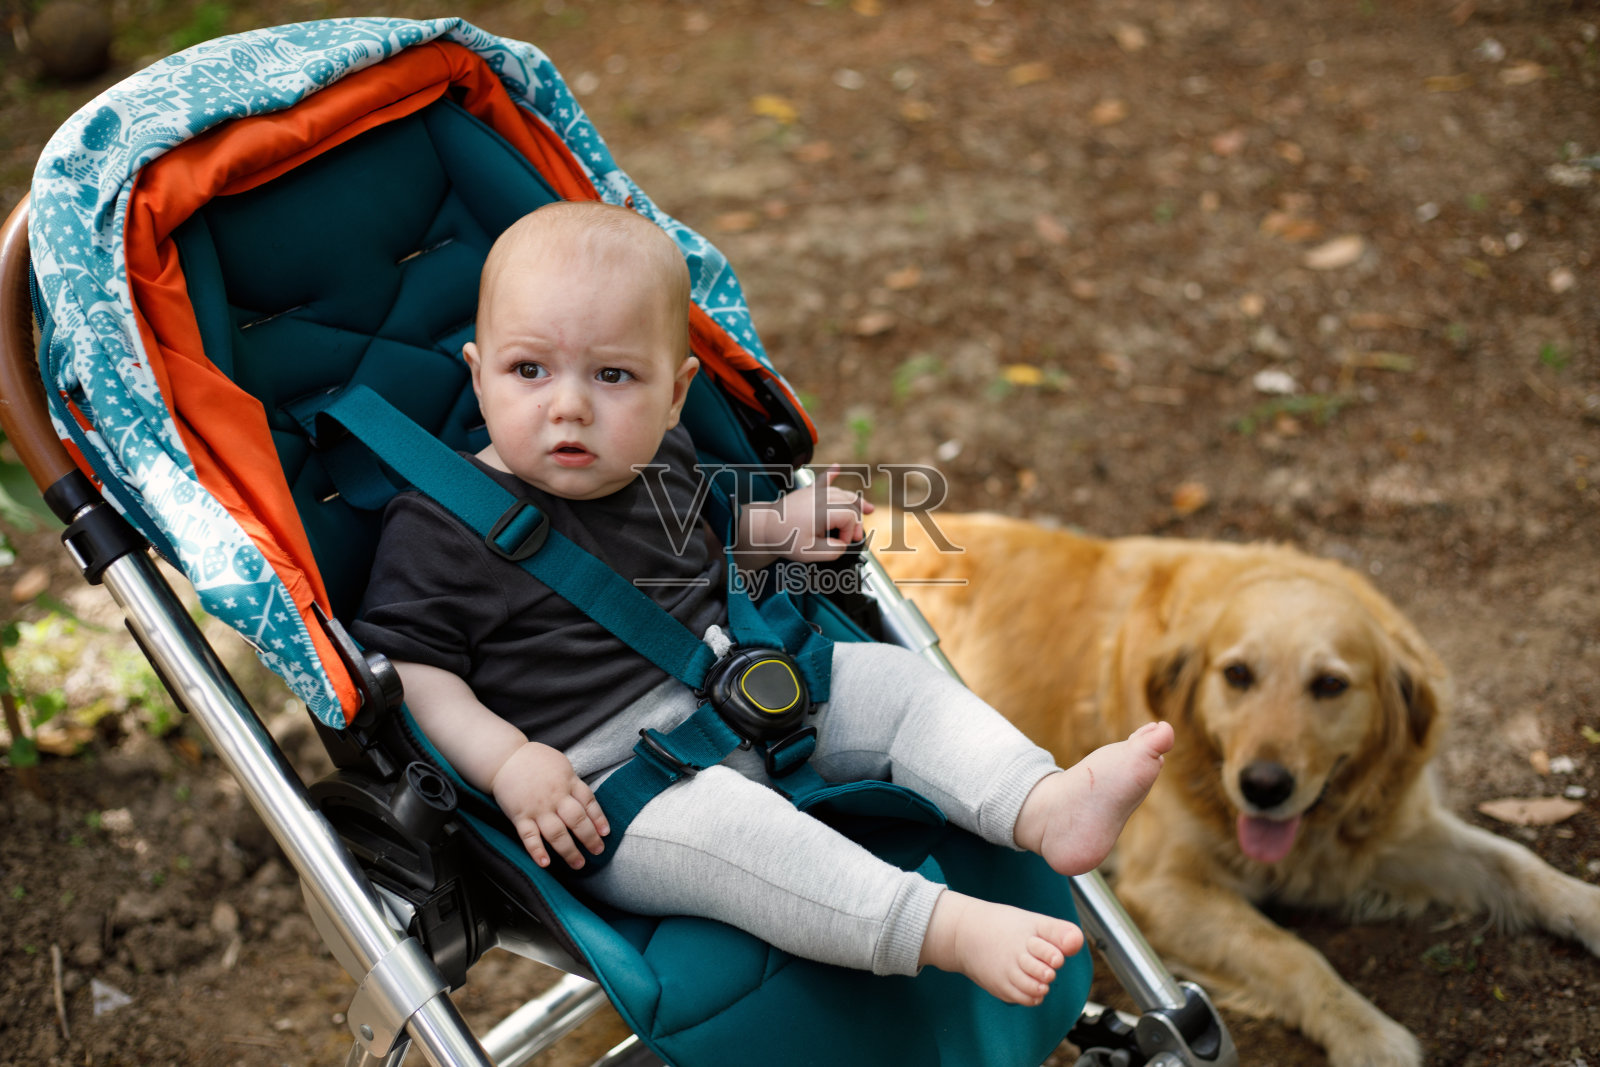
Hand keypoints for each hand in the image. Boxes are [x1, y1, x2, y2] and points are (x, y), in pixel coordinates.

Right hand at [490, 742, 609, 868]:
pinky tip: (545, 863)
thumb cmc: (535, 760)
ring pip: (557, 833)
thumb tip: (587, 801)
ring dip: (569, 851)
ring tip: (578, 864)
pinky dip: (537, 851)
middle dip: (589, 838)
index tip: (605, 833)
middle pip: (577, 820)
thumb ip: (573, 782)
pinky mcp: (520, 816)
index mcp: (568, 781)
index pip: (589, 802)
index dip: (599, 819)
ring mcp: (538, 808)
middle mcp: (556, 796)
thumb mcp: (561, 764)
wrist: (505, 758)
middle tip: (598, 851)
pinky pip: (529, 836)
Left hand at [744, 465, 874, 563]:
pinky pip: (822, 480)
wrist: (763, 528)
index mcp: (824, 510)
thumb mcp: (812, 553)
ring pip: (842, 493)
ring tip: (869, 509)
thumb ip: (834, 551)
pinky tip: (836, 468)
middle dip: (857, 521)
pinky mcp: (807, 492)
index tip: (841, 544)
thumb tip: (843, 544)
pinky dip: (831, 475)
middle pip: (850, 503)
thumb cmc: (785, 539)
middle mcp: (821, 497)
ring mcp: (814, 492)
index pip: (850, 518)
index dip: (851, 533)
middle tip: (856, 537)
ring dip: (856, 502)